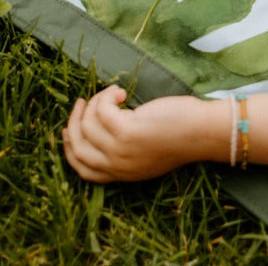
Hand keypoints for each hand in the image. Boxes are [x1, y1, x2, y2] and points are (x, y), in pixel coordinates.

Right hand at [62, 86, 204, 182]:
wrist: (201, 133)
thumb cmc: (178, 135)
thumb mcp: (146, 152)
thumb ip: (123, 149)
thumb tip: (97, 125)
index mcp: (122, 174)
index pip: (83, 170)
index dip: (70, 148)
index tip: (67, 129)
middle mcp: (118, 166)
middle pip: (78, 148)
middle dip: (74, 122)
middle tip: (82, 102)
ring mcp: (120, 150)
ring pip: (88, 125)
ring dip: (95, 102)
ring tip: (113, 94)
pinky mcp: (127, 131)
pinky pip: (101, 110)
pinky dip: (106, 96)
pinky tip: (120, 92)